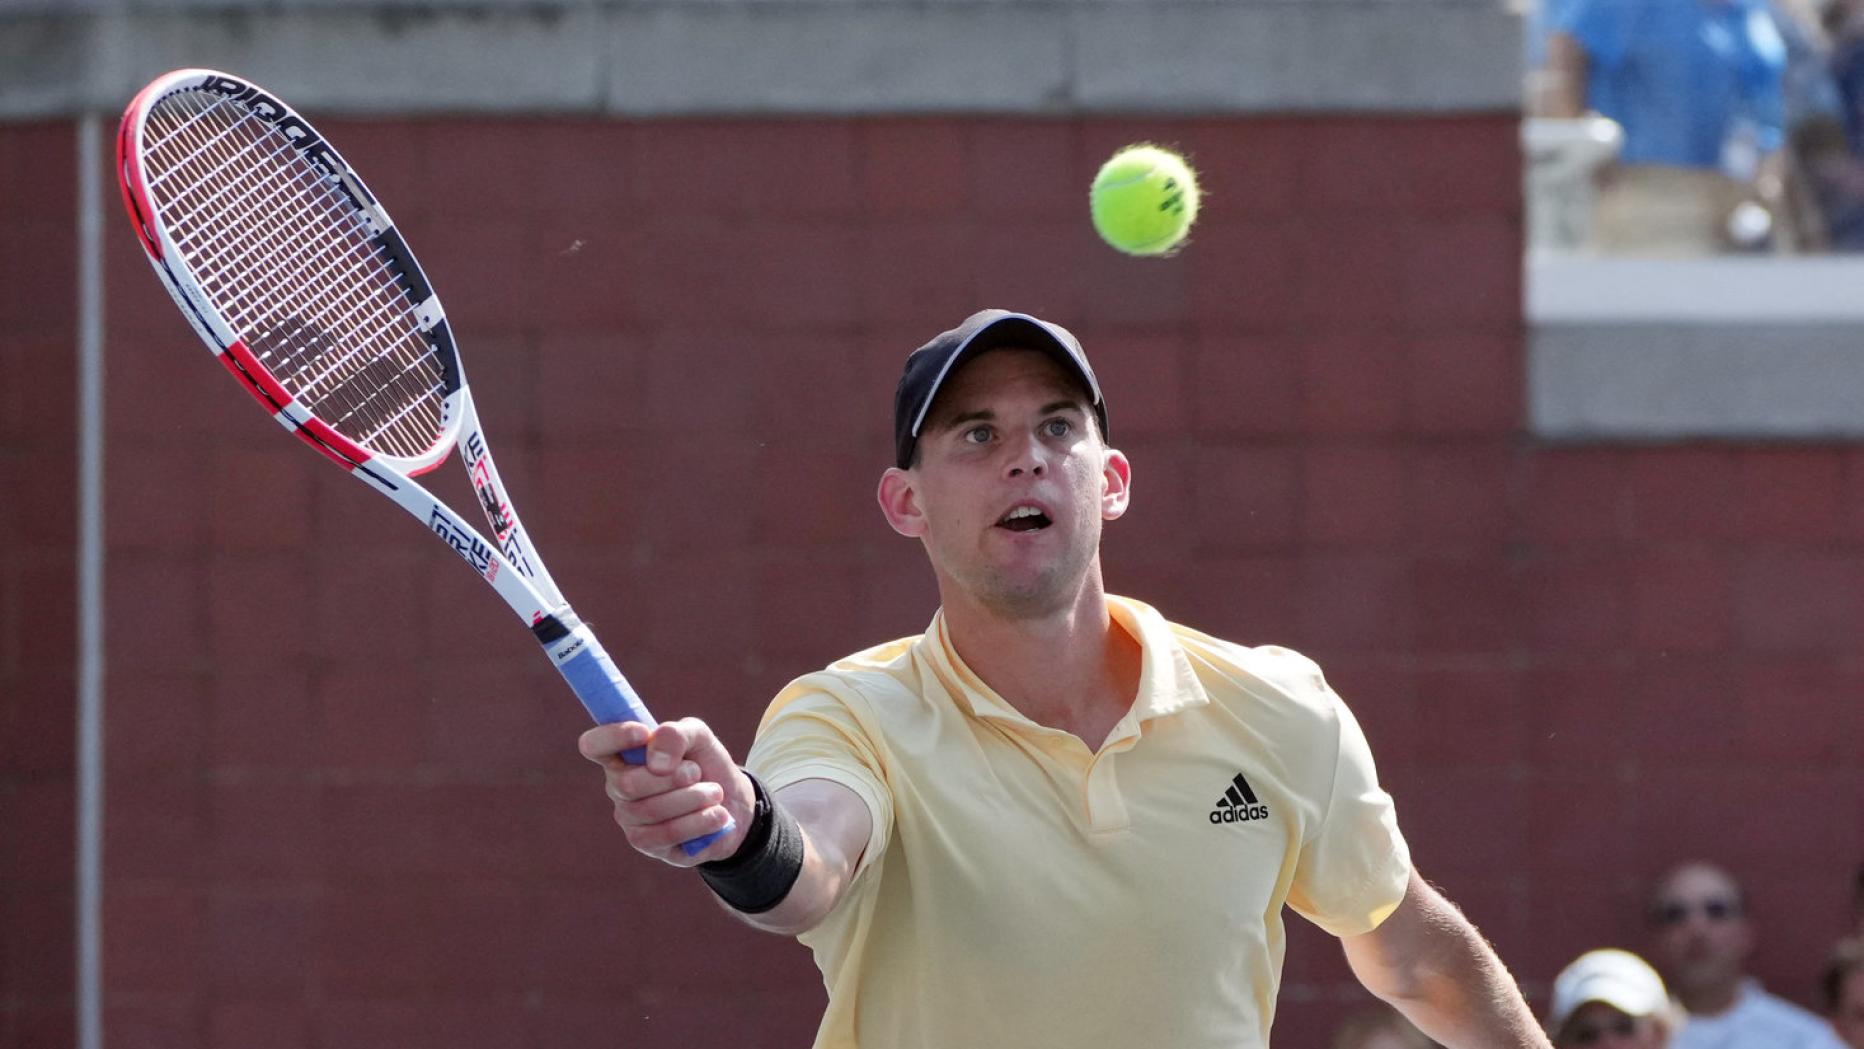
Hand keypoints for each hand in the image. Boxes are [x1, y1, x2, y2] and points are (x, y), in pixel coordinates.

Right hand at [578, 718, 752, 866]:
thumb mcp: (699, 737)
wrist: (734, 803)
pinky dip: (699, 822)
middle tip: (697, 772)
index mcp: (623, 755)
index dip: (613, 737)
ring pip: (650, 810)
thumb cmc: (706, 764)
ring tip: (715, 792)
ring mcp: (630, 818)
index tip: (644, 733)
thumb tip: (656, 762)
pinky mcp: (647, 845)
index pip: (594, 745)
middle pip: (627, 783)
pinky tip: (718, 816)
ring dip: (693, 798)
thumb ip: (677, 734)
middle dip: (672, 776)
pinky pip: (666, 835)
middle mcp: (618, 787)